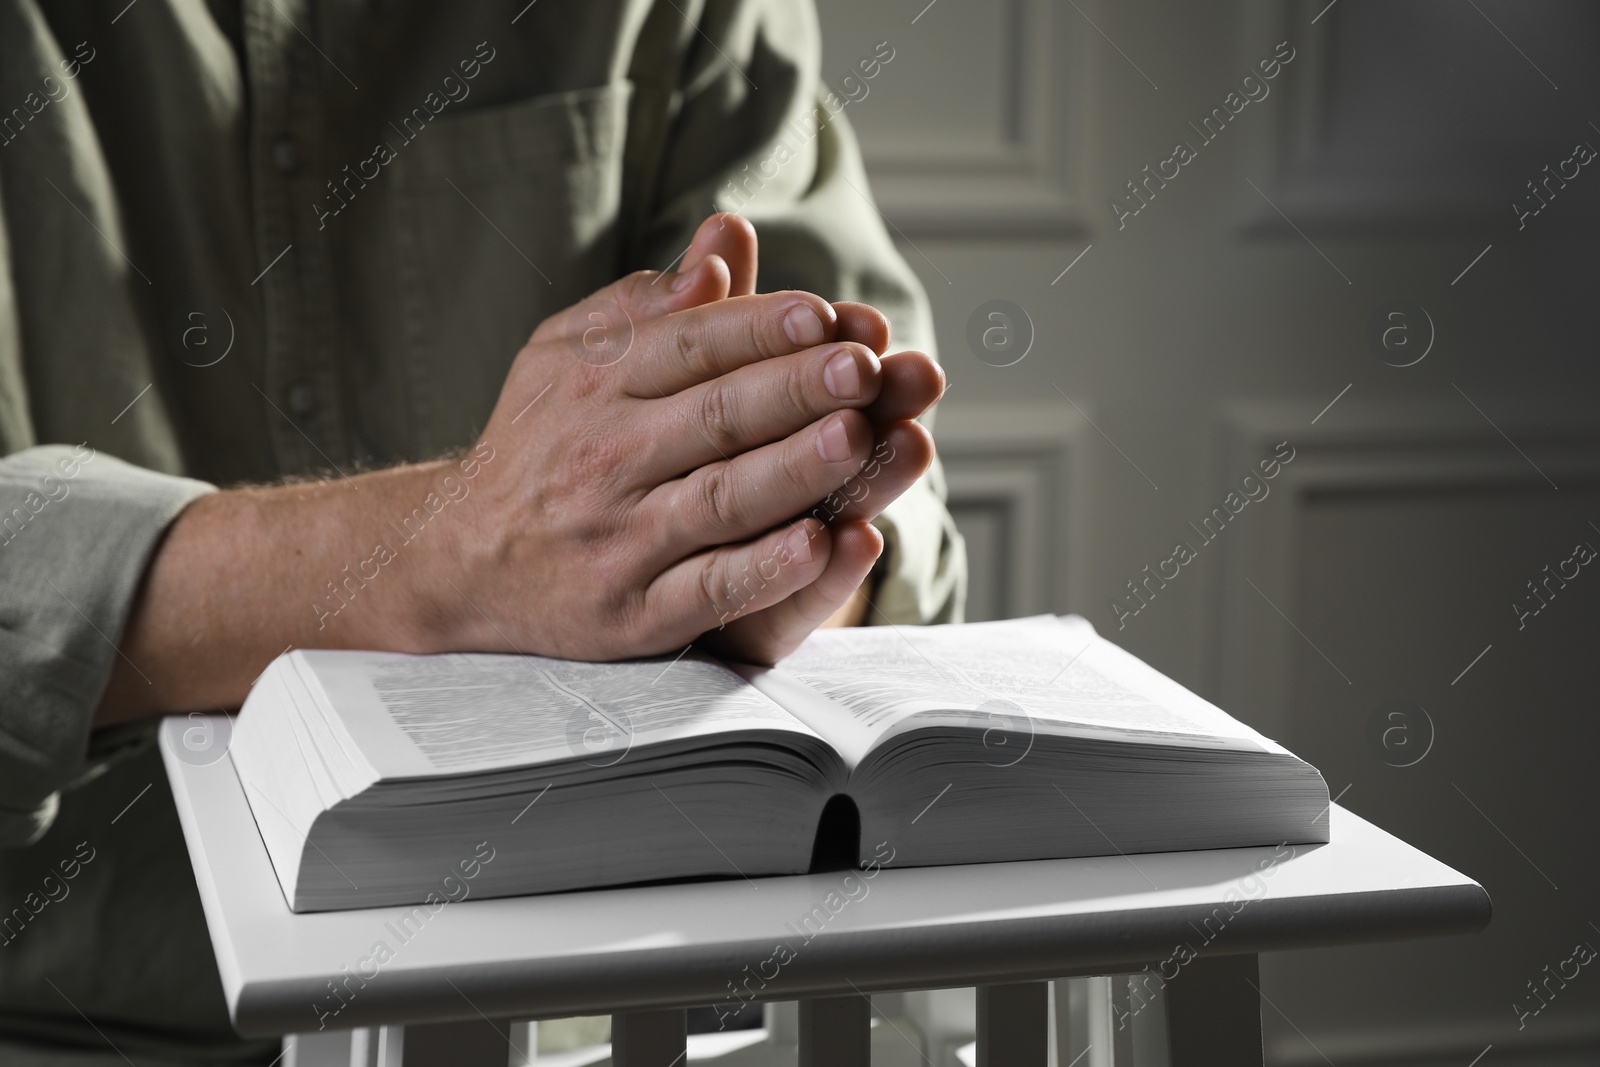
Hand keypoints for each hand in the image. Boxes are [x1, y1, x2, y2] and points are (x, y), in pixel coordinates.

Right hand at [98, 216, 942, 721]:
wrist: (458, 559)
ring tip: (857, 437)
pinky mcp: (632, 614)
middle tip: (865, 368)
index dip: (761, 328)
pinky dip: (763, 569)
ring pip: (719, 499)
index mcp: (593, 384)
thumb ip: (648, 306)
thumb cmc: (538, 444)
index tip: (827, 316)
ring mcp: (618, 541)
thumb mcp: (569, 356)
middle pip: (715, 417)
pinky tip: (818, 544)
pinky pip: (708, 588)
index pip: (690, 346)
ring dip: (793, 469)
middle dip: (795, 389)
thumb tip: (723, 246)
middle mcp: (603, 459)